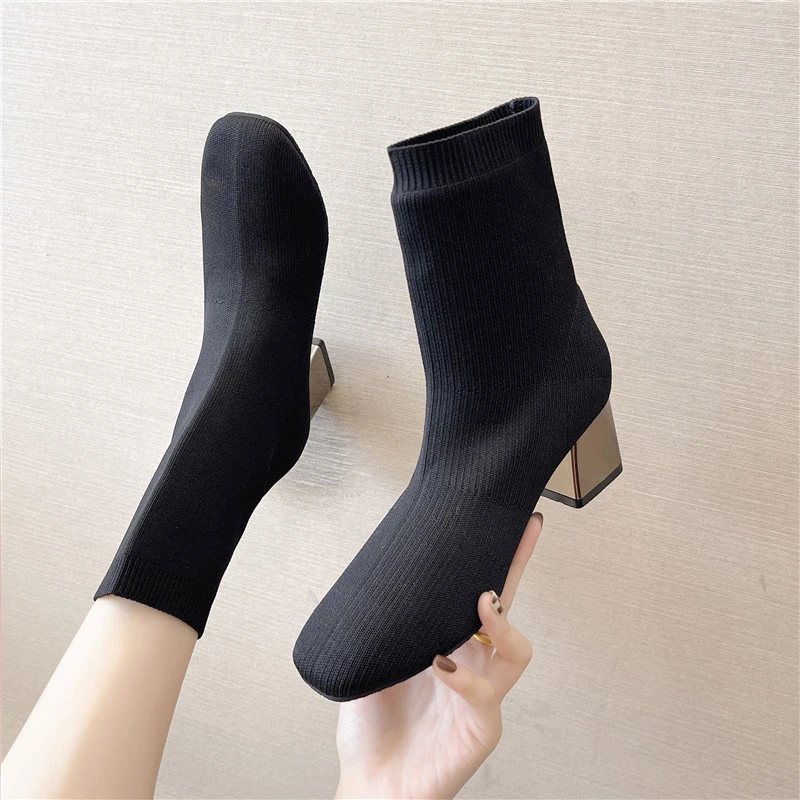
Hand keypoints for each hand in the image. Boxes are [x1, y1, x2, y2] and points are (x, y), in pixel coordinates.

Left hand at [335, 512, 542, 799]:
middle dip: (518, 568)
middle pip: (508, 609)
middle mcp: (473, 663)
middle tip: (522, 534)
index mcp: (451, 642)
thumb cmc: (373, 724)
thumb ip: (387, 624)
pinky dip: (464, 678)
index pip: (479, 594)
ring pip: (517, 652)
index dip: (499, 559)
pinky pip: (484, 697)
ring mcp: (482, 696)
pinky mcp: (480, 729)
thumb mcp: (373, 659)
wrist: (372, 783)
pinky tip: (441, 665)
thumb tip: (384, 571)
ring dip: (502, 624)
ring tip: (483, 603)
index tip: (511, 523)